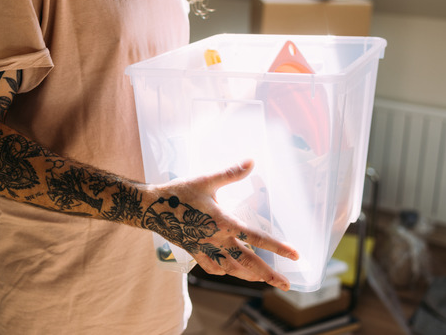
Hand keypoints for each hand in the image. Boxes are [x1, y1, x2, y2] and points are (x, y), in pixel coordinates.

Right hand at [143, 160, 298, 290]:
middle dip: (268, 274)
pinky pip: (212, 267)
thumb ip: (230, 173)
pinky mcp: (194, 252)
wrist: (150, 208)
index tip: (295, 255)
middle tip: (285, 284)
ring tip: (263, 280)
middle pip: (248, 261)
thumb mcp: (206, 180)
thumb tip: (252, 161)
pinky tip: (230, 272)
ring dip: (249, 275)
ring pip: (232, 269)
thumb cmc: (178, 192)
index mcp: (223, 222)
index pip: (256, 237)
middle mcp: (216, 239)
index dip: (277, 247)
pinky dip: (224, 271)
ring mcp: (205, 248)